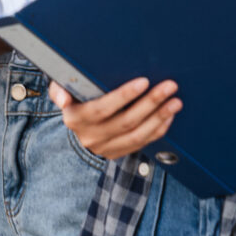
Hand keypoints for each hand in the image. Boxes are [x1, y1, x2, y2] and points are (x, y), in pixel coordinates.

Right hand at [54, 76, 178, 159]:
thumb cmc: (72, 98)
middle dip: (150, 103)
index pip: (102, 108)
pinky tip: (169, 116)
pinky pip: (142, 143)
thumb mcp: (60, 89)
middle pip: (126, 121)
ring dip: (160, 117)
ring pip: (138, 135)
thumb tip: (62, 98)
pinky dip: (158, 130)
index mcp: (75, 119)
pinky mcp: (118, 153)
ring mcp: (105, 148)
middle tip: (169, 87)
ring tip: (175, 102)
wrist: (76, 128)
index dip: (124, 96)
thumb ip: (59, 90)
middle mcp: (90, 136)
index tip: (143, 81)